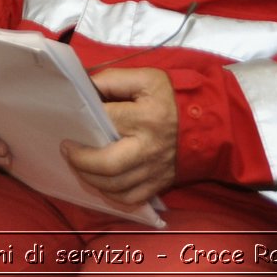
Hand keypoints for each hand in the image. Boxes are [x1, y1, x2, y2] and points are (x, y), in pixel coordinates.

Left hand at [61, 67, 176, 207]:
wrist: (209, 122)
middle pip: (108, 165)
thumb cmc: (172, 97)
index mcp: (147, 117)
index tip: (68, 121)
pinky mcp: (159, 184)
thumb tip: (85, 90)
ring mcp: (155, 170)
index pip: (107, 120)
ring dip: (90, 178)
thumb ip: (113, 80)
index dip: (83, 122)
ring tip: (78, 164)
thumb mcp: (146, 78)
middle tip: (67, 150)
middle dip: (81, 160)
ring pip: (115, 186)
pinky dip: (109, 194)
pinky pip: (129, 199)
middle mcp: (150, 148)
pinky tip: (100, 181)